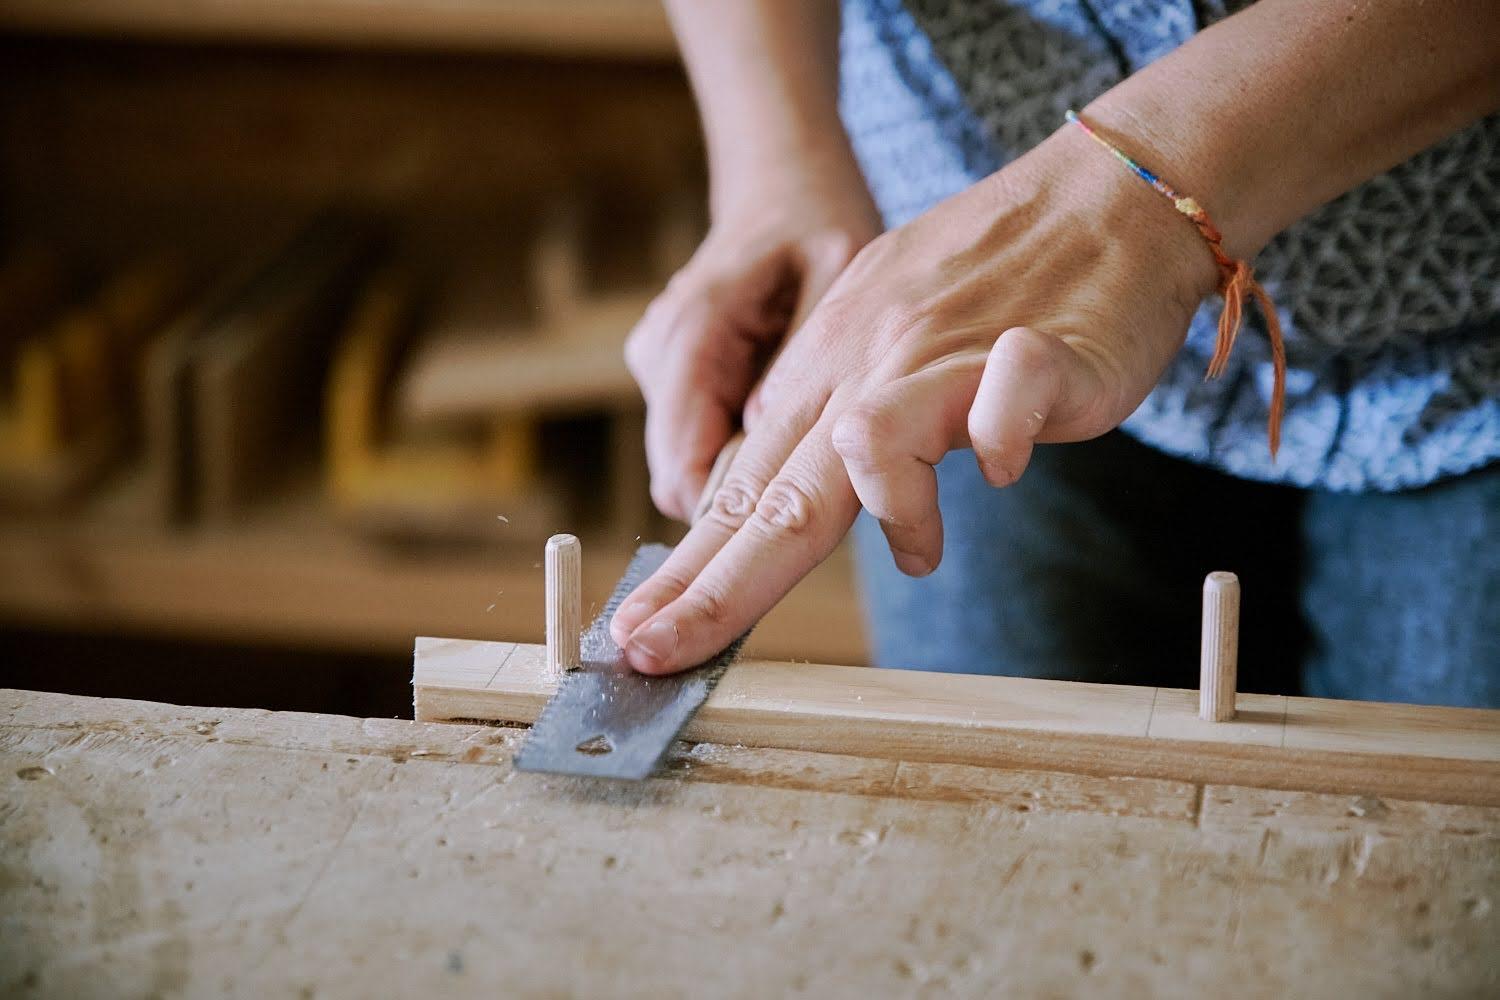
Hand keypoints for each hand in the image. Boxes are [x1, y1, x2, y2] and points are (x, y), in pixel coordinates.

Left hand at [610, 124, 1222, 672]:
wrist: (1106, 197)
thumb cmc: (1001, 281)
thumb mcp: (880, 336)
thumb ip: (829, 411)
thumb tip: (785, 484)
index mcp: (825, 367)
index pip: (741, 482)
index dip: (690, 565)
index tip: (643, 631)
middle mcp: (865, 361)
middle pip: (775, 489)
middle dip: (707, 583)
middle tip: (653, 649)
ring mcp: (944, 351)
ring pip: (865, 443)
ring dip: (885, 514)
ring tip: (924, 552)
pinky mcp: (1035, 350)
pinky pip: (1002, 397)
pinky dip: (1000, 437)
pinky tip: (1009, 464)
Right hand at [625, 167, 880, 520]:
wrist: (783, 187)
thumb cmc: (818, 223)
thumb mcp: (834, 271)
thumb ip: (800, 348)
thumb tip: (765, 429)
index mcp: (692, 334)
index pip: (684, 469)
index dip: (729, 522)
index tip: (793, 542)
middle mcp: (660, 355)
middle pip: (681, 481)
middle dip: (740, 511)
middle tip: (820, 507)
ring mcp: (659, 366)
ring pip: (691, 467)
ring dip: (749, 478)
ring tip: (820, 449)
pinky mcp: (673, 375)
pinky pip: (703, 442)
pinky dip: (747, 452)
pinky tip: (796, 424)